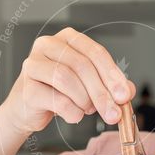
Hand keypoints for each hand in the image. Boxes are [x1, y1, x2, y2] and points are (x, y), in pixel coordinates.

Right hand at [1, 27, 135, 133]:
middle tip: (113, 113)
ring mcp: (33, 64)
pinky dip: (72, 112)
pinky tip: (74, 115)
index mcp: (67, 39)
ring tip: (88, 110)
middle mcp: (48, 45)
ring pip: (66, 79)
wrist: (28, 108)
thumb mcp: (88, 85)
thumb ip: (109, 85)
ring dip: (84, 100)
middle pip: (82, 66)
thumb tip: (127, 91)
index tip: (123, 95)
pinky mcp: (27, 87)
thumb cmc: (58, 91)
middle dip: (101, 93)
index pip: (95, 52)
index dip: (112, 75)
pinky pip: (56, 100)